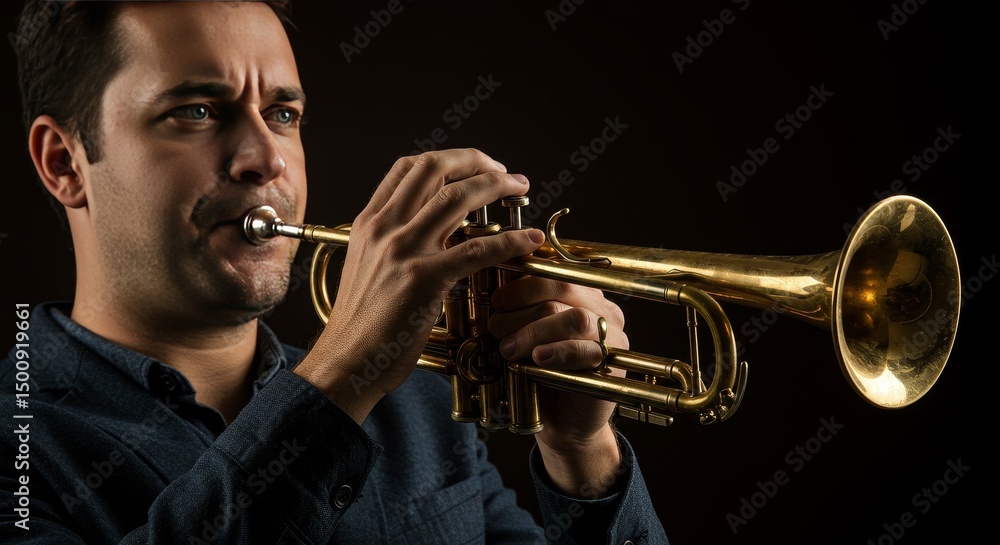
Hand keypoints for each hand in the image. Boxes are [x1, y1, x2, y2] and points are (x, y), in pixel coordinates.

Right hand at [294, 149, 544, 422]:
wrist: (346, 362)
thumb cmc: (361, 325)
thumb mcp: (367, 268)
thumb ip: (392, 243)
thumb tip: (426, 230)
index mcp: (370, 223)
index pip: (409, 167)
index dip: (449, 159)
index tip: (476, 166)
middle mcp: (384, 228)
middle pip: (435, 168)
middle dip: (477, 161)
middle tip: (504, 172)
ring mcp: (403, 251)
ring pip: (457, 197)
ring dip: (497, 187)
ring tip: (521, 189)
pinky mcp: (423, 280)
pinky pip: (477, 249)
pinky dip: (510, 240)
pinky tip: (529, 239)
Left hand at [489, 276, 628, 496]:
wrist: (562, 424)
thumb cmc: (540, 375)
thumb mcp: (526, 336)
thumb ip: (520, 311)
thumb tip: (491, 289)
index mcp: (583, 294)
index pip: (555, 271)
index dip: (524, 280)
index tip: (496, 298)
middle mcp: (603, 310)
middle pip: (565, 287)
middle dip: (524, 303)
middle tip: (495, 324)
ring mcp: (612, 337)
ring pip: (575, 318)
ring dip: (535, 330)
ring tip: (508, 348)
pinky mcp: (612, 365)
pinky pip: (587, 351)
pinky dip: (558, 351)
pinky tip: (537, 359)